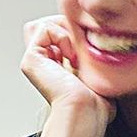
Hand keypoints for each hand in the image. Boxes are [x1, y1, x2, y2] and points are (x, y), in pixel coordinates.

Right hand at [20, 14, 116, 129]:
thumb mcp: (101, 74)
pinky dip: (61, 37)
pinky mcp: (31, 58)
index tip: (91, 53)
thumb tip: (106, 41)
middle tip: (83, 51)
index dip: (77, 33)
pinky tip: (70, 58)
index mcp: (58, 66)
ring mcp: (36, 60)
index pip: (62, 32)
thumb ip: (96, 56)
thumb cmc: (95, 105)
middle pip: (53, 24)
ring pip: (47, 23)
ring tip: (76, 56)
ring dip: (66, 33)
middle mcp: (44, 63)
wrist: (85, 113)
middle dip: (71, 29)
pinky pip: (44, 28)